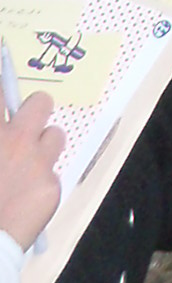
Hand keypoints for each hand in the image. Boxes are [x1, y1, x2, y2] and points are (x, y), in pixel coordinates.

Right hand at [0, 91, 62, 250]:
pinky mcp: (52, 188)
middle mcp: (17, 141)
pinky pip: (52, 174)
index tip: (4, 91)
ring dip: (42, 147)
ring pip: (55, 136)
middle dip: (32, 112)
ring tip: (25, 167)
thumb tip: (2, 128)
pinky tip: (22, 200)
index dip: (2, 82)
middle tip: (20, 129)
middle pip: (40, 102)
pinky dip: (39, 183)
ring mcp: (38, 164)